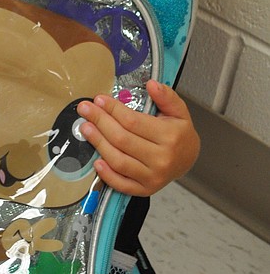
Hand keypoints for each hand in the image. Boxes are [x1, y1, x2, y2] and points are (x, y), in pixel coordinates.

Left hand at [77, 80, 199, 195]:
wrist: (188, 159)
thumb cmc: (179, 133)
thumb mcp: (179, 111)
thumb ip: (167, 96)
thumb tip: (152, 84)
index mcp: (170, 137)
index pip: (133, 121)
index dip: (113, 109)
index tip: (99, 99)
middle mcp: (162, 159)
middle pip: (122, 139)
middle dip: (100, 122)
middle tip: (85, 110)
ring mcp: (153, 177)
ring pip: (119, 161)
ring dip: (98, 144)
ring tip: (85, 128)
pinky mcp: (146, 189)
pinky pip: (122, 184)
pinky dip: (107, 175)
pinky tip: (96, 162)